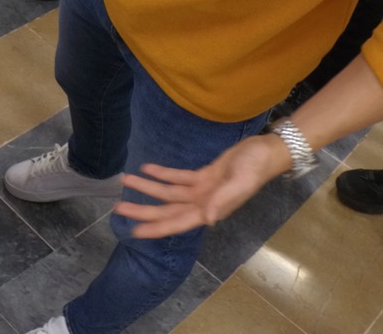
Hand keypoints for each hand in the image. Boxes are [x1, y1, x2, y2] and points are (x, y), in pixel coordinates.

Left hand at [114, 134, 288, 238]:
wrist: (265, 151)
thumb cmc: (254, 168)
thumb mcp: (240, 183)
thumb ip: (223, 200)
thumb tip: (207, 220)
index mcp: (211, 209)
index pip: (177, 222)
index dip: (156, 228)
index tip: (134, 231)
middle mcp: (202, 203)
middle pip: (167, 210)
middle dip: (143, 210)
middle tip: (117, 207)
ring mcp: (202, 190)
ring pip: (168, 193)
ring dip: (147, 188)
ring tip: (124, 181)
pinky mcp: (203, 176)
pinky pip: (178, 178)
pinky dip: (162, 174)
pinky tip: (145, 168)